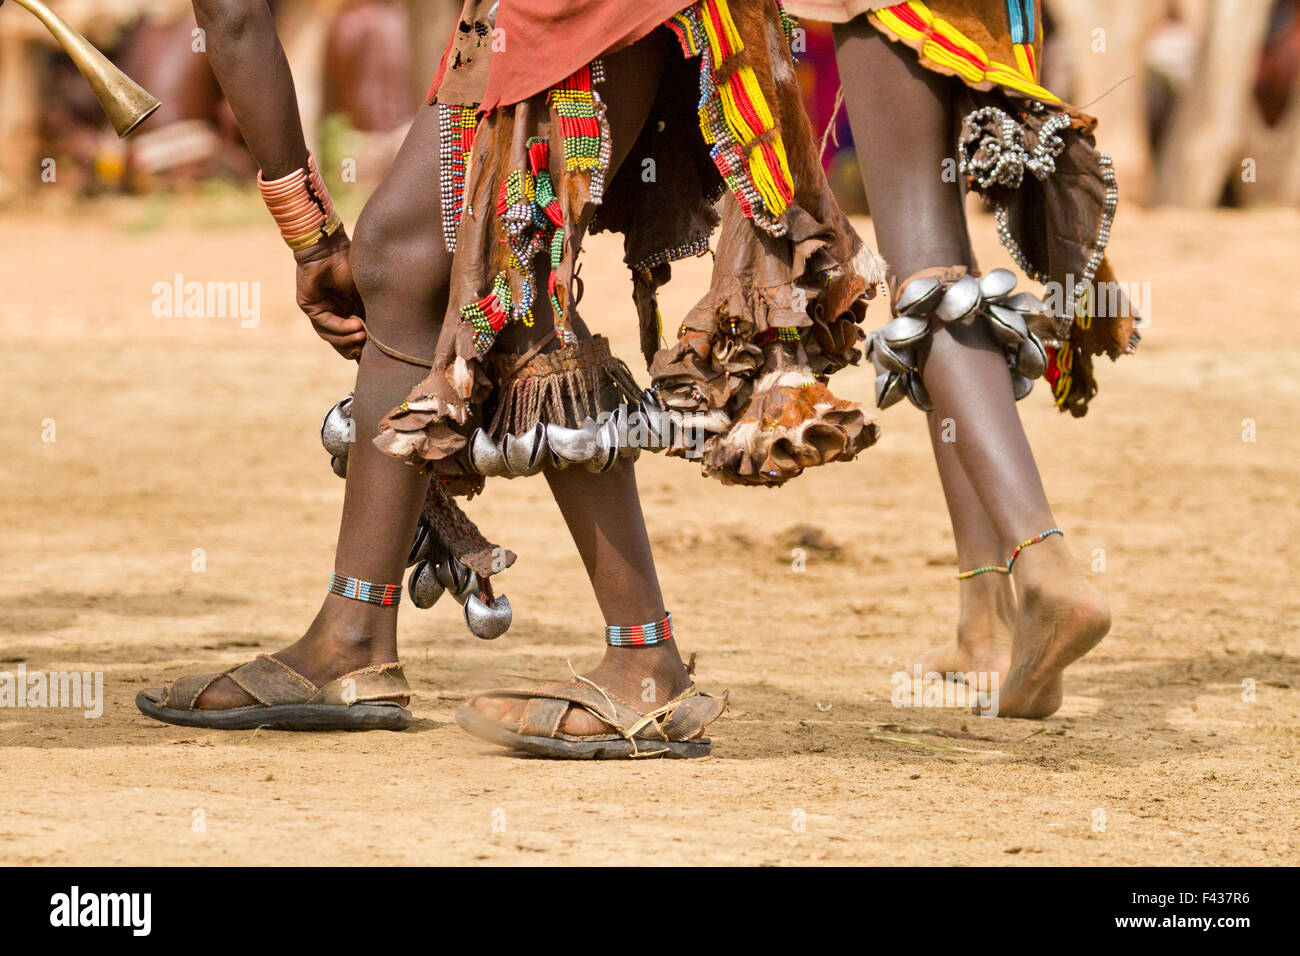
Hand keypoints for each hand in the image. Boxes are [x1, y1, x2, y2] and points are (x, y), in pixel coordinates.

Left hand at [294, 230, 365, 359]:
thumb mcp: (367, 294)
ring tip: (363, 335)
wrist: (331, 247)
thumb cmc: (351, 264)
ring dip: (348, 338)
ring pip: (331, 335)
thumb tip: (385, 336)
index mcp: (347, 309)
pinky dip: (340, 326)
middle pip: (341, 341)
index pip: (353, 335)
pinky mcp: (309, 306)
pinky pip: (324, 323)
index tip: (378, 356)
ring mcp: (320, 310)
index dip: (363, 348)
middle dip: (355, 348)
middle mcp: (334, 312)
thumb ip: (372, 313)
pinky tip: (355, 326)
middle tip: (368, 352)